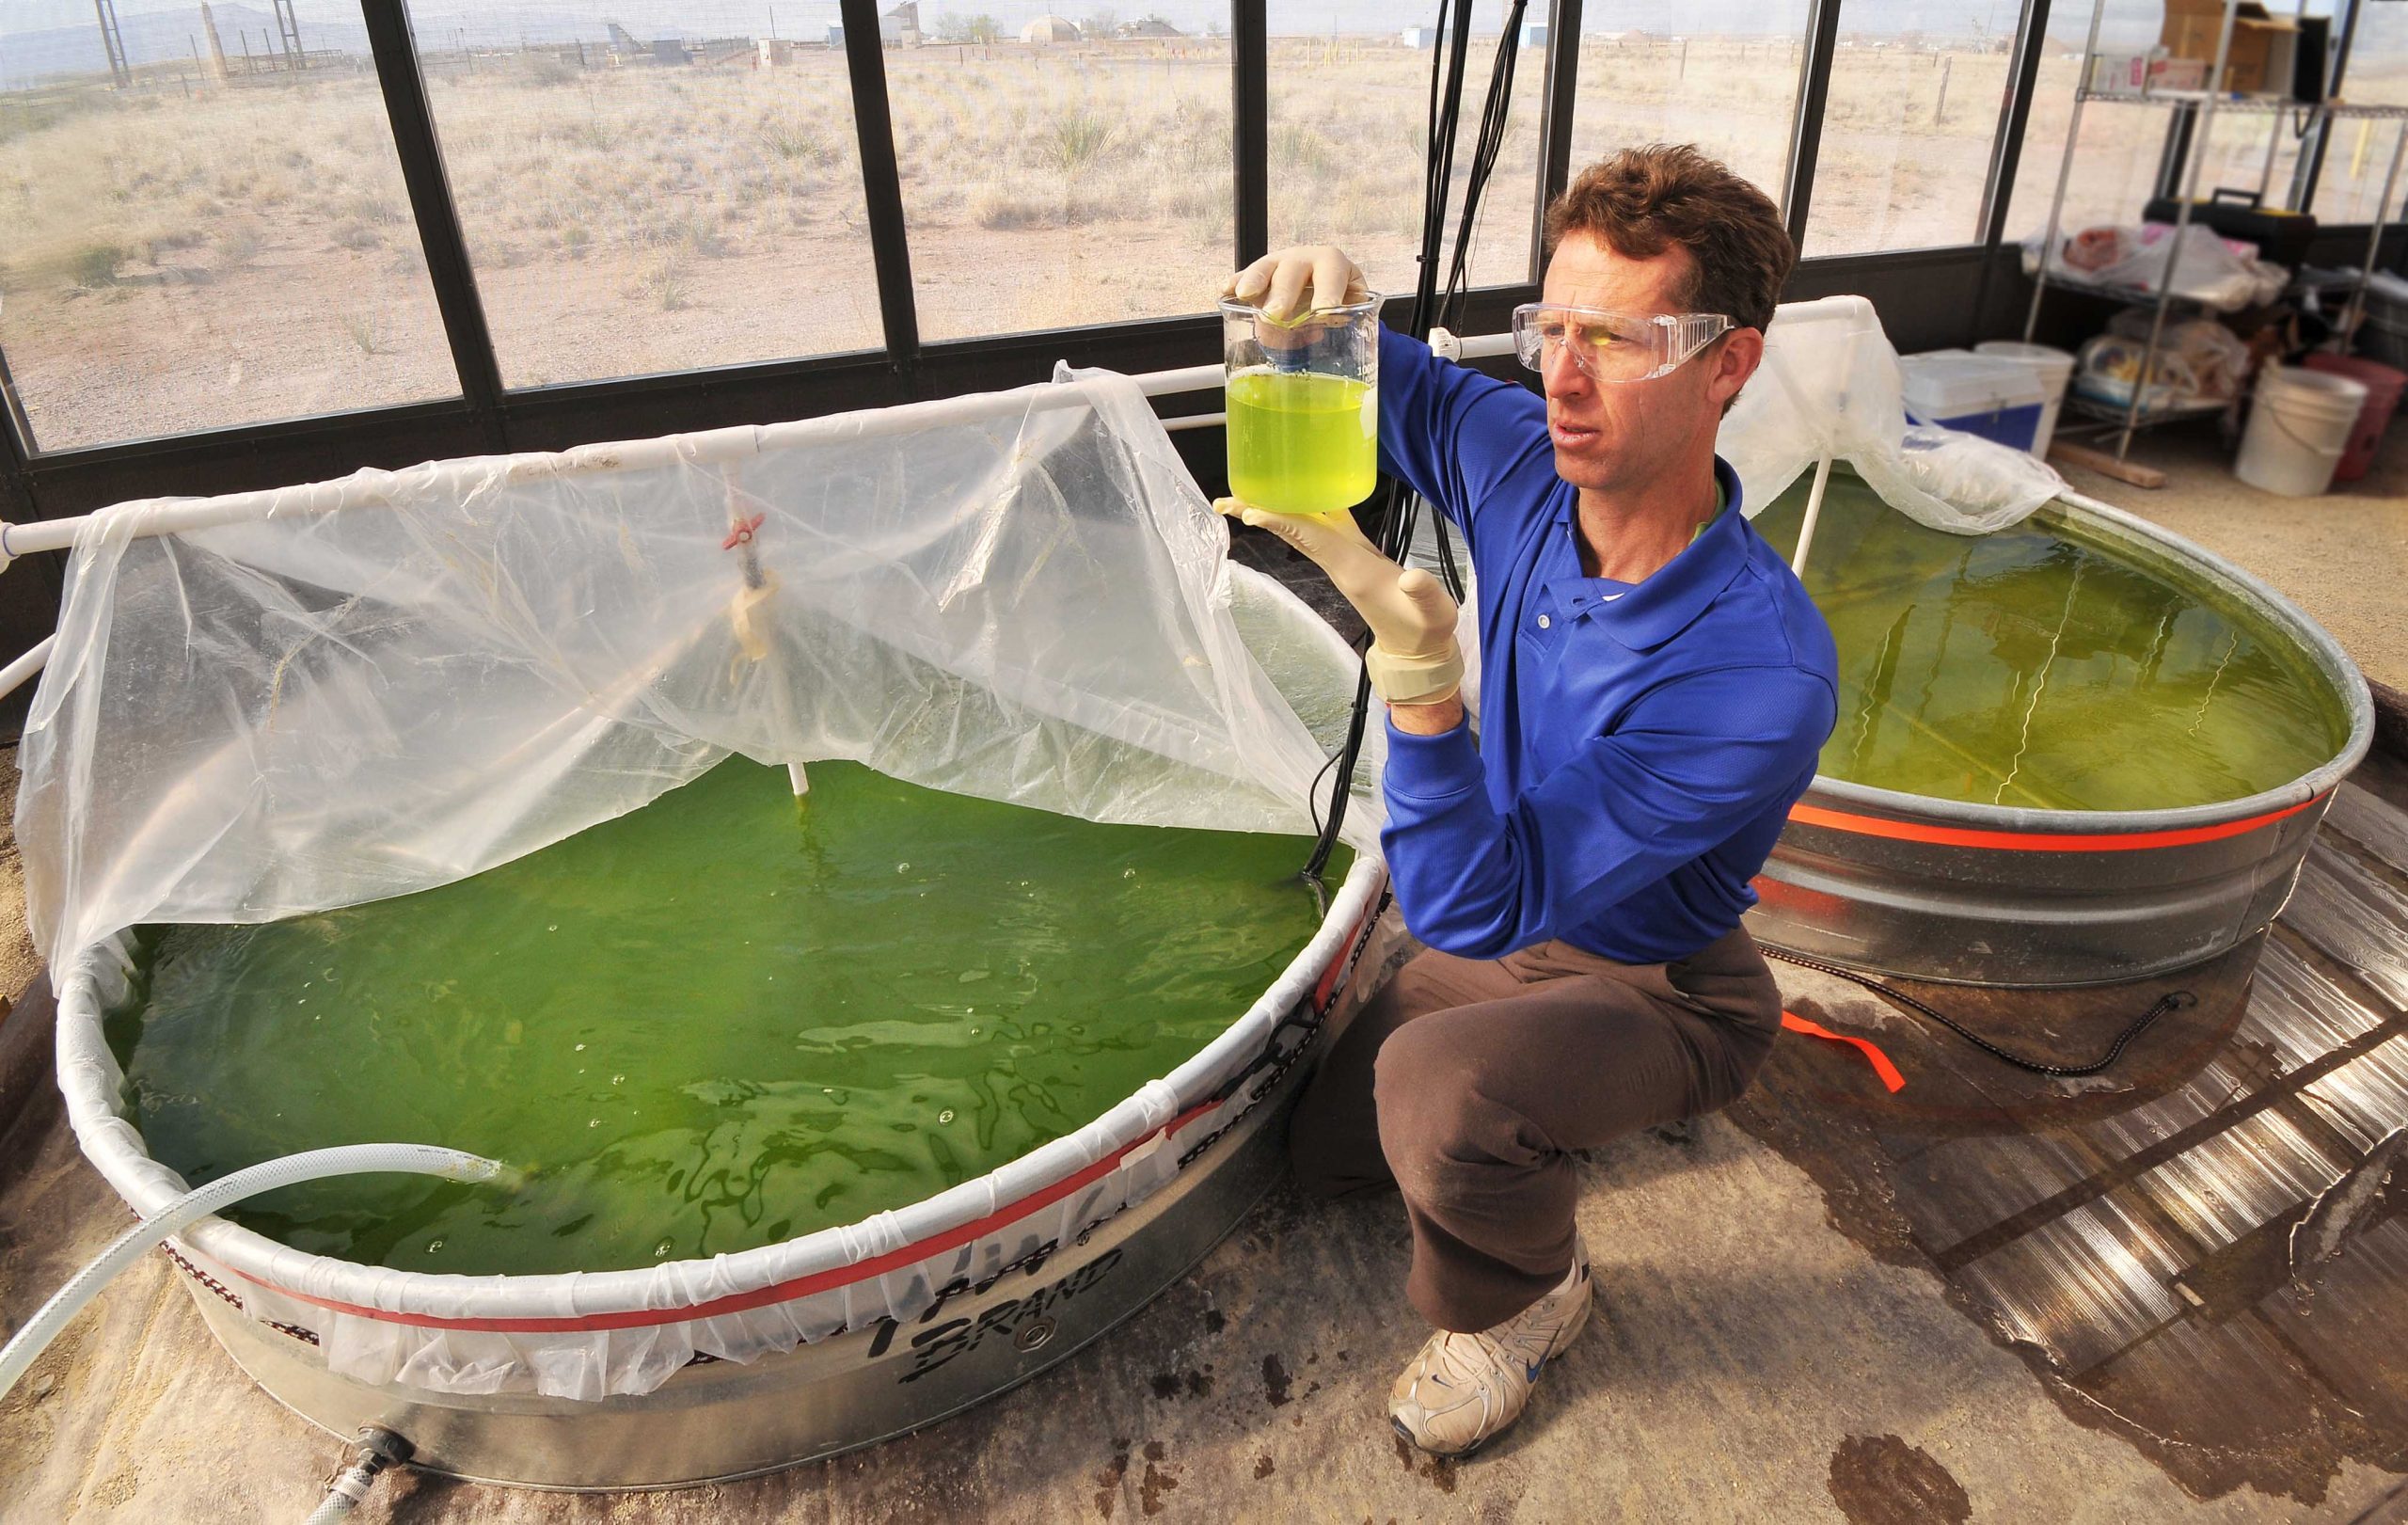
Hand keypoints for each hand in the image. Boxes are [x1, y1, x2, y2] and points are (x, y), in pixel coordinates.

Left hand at [1214, 497, 1461, 706]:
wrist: (1419, 648)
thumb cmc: (1426, 629)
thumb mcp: (1433, 612)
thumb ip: (1424, 593)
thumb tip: (1412, 579)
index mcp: (1352, 570)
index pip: (1311, 540)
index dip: (1282, 523)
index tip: (1251, 513)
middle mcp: (1339, 563)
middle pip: (1292, 532)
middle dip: (1259, 514)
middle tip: (1223, 500)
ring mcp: (1344, 560)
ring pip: (1302, 529)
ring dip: (1273, 511)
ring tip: (1243, 496)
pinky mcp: (1354, 556)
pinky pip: (1323, 528)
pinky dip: (1307, 510)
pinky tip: (1300, 492)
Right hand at [1221, 245, 1369, 321]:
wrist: (1324, 282)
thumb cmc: (1340, 294)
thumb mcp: (1353, 300)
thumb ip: (1352, 311)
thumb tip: (1339, 320)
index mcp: (1331, 262)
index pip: (1331, 275)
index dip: (1328, 294)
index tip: (1323, 314)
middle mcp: (1304, 257)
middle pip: (1292, 271)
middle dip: (1284, 293)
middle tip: (1277, 314)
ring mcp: (1278, 262)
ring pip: (1266, 267)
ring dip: (1255, 281)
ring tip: (1246, 296)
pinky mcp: (1260, 273)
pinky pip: (1245, 275)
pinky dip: (1236, 283)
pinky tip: (1226, 291)